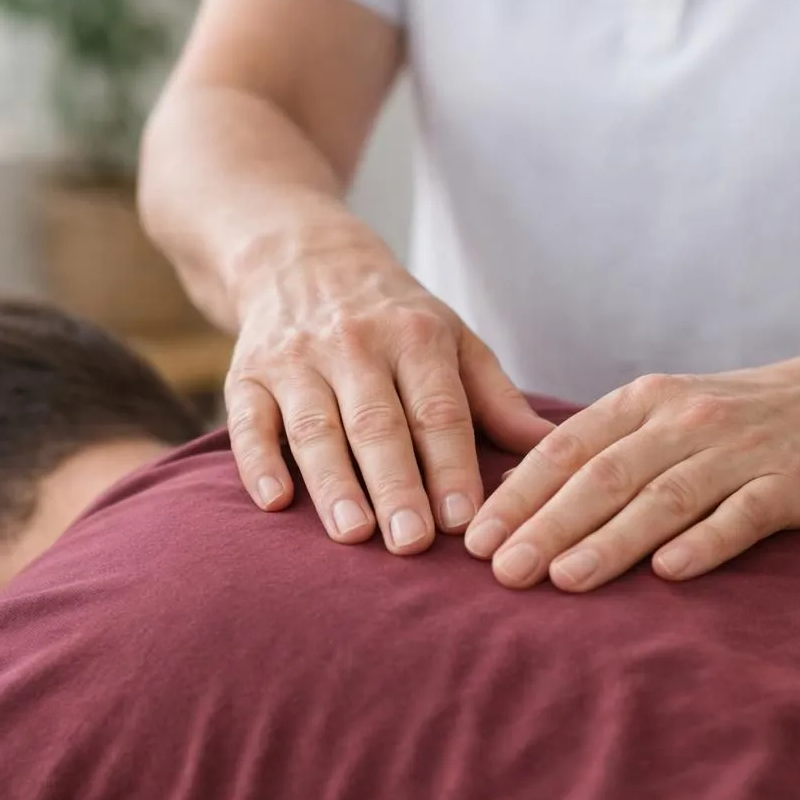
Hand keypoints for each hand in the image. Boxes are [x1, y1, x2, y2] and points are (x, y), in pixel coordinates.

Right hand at [224, 222, 553, 552]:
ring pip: (316, 427)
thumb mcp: (453, 340)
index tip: (464, 521)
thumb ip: (497, 400)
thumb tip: (553, 450)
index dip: (451, 466)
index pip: (438, 410)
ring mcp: (296, 359)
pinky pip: (250, 421)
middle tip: (412, 543)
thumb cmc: (395, 316)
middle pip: (378, 424)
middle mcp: (355, 344)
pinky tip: (274, 502)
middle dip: (397, 485)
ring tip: (354, 533)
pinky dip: (259, 461)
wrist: (302, 256)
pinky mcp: (246, 375)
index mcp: (416, 336)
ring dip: (334, 483)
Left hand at [463, 360, 799, 589]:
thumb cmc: (724, 422)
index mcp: (642, 401)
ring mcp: (739, 452)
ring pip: (666, 498)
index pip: (567, 448)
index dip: (519, 494)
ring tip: (565, 579)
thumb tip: (504, 494)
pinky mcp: (790, 484)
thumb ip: (591, 450)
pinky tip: (669, 572)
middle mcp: (685, 420)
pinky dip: (705, 542)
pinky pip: (742, 516)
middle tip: (505, 572)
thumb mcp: (655, 415)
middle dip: (550, 525)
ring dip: (612, 541)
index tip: (477, 541)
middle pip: (607, 476)